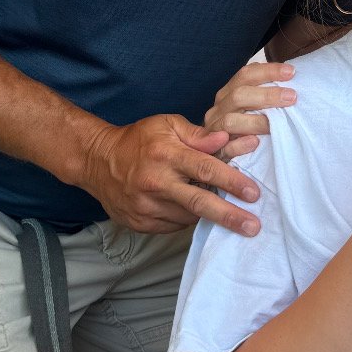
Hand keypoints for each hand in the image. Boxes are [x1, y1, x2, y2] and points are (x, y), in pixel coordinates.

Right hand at [81, 113, 261, 235]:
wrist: (98, 162)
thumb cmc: (138, 140)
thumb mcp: (166, 125)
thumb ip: (198, 134)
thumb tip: (227, 139)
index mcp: (166, 154)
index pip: (204, 169)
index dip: (231, 181)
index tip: (253, 193)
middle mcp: (156, 182)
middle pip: (199, 202)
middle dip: (229, 216)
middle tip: (253, 226)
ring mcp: (147, 206)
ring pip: (189, 216)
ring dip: (210, 215)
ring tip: (228, 213)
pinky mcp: (141, 223)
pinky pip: (175, 225)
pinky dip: (188, 218)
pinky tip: (193, 208)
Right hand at [205, 59, 294, 159]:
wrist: (217, 164)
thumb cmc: (242, 129)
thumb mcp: (250, 107)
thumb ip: (263, 94)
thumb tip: (291, 78)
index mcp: (227, 94)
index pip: (245, 75)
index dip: (268, 71)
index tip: (291, 72)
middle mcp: (219, 110)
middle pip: (238, 96)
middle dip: (267, 95)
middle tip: (292, 97)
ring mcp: (215, 131)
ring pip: (230, 121)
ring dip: (256, 121)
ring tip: (278, 122)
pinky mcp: (216, 153)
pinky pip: (226, 149)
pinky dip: (240, 145)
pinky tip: (255, 142)